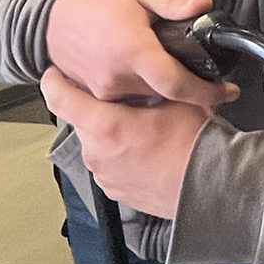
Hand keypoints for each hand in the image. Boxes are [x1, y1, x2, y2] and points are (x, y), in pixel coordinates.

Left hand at [40, 66, 226, 218]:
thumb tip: (148, 72)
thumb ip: (151, 85)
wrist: (209, 187)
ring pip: (96, 143)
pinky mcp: (114, 191)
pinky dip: (120, 155)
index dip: (54, 80)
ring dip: (110, 133)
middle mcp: (95, 153)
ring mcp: (103, 175)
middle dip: (97, 107)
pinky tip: (146, 151)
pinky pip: (108, 164)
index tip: (55, 72)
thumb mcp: (176, 99)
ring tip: (141, 128)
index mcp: (105, 126)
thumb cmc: (195, 144)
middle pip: (82, 120)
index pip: (60, 98)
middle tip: (123, 100)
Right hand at [47, 0, 234, 107]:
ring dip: (167, 91)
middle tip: (207, 77)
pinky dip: (146, 93)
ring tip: (175, 72)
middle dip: (191, 89)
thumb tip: (202, 6)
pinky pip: (131, 101)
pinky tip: (150, 76)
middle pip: (167, 94)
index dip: (206, 92)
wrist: (51, 16)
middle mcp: (116, 78)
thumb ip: (172, 0)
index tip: (228, 92)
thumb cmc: (96, 1)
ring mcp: (104, 92)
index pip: (176, 83)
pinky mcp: (97, 97)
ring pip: (150, 100)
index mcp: (132, 51)